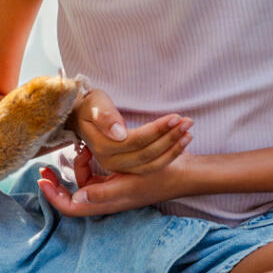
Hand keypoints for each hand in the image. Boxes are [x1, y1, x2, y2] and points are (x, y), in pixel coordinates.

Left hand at [37, 153, 191, 216]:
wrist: (183, 172)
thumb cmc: (158, 179)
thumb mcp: (128, 184)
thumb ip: (102, 192)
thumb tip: (75, 198)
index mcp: (106, 203)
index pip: (71, 208)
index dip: (54, 197)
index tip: (42, 181)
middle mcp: (105, 199)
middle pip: (72, 196)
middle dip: (57, 183)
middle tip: (45, 169)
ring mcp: (111, 189)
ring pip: (83, 182)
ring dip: (75, 167)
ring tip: (78, 149)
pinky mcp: (117, 179)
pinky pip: (95, 174)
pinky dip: (88, 163)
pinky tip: (88, 149)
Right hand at [70, 89, 192, 174]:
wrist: (83, 117)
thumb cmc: (91, 106)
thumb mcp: (94, 104)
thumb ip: (105, 117)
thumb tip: (119, 133)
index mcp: (102, 146)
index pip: (135, 141)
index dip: (157, 131)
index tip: (175, 116)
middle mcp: (110, 161)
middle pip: (146, 154)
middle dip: (170, 138)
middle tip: (188, 122)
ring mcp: (119, 167)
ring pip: (151, 164)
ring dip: (173, 149)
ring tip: (189, 132)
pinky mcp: (128, 168)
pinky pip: (151, 167)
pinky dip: (169, 156)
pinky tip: (182, 143)